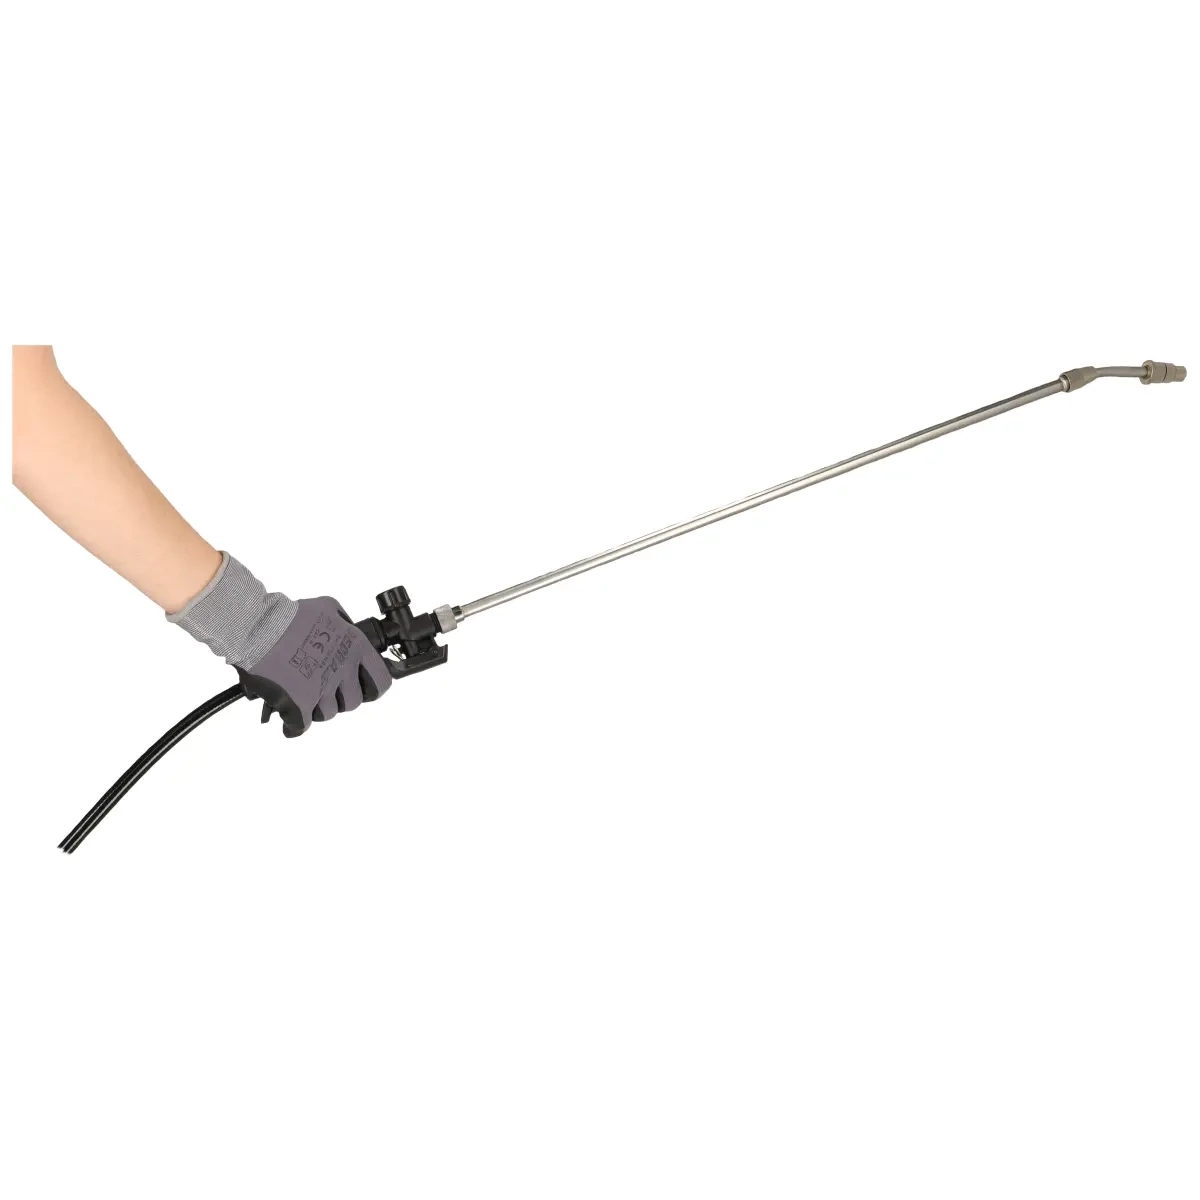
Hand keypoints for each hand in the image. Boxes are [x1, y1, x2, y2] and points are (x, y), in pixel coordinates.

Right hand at [169, 555, 391, 735]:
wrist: (257, 626)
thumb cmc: (288, 614)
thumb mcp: (328, 607)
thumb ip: (344, 621)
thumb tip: (349, 631)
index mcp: (355, 647)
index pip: (381, 681)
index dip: (371, 688)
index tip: (363, 689)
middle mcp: (343, 669)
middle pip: (353, 702)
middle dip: (339, 699)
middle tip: (324, 690)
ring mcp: (321, 689)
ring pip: (328, 714)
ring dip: (315, 709)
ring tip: (301, 695)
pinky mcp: (298, 704)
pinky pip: (300, 726)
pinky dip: (294, 726)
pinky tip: (289, 721)